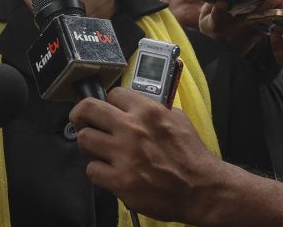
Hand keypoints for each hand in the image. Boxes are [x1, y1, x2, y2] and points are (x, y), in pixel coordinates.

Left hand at [69, 88, 226, 223]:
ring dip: (89, 144)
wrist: (201, 189)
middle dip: (81, 115)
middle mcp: (132, 129)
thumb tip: (134, 106)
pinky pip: (92, 170)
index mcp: (147, 111)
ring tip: (99, 150)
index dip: (109, 103)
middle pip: (87, 109)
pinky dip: (98, 171)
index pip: (112, 94)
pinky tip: (110, 172)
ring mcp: (124, 155)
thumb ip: (152, 109)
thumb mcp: (177, 119)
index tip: (108, 110)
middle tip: (83, 122)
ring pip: (84, 139)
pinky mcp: (120, 180)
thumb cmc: (191, 155)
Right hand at [198, 0, 282, 53]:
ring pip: (263, 22)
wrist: (219, 53)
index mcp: (216, 25)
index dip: (219, 9)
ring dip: (276, 11)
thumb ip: (213, 5)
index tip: (222, 2)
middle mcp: (232, 31)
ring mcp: (246, 36)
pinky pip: (269, 25)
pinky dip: (279, 14)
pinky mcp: (256, 37)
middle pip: (249, 19)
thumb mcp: (205, 18)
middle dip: (263, 8)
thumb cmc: (211, 29)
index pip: (217, 16)